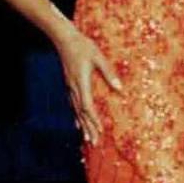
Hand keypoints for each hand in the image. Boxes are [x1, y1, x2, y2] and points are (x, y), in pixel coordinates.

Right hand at [53, 27, 122, 145]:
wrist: (64, 39)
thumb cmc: (83, 46)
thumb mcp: (98, 57)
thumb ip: (109, 73)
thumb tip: (120, 89)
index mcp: (81, 81)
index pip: (87, 106)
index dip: (94, 119)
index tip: (100, 130)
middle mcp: (74, 87)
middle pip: (81, 113)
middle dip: (88, 129)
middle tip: (94, 143)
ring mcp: (70, 87)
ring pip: (76, 111)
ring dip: (82, 126)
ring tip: (87, 139)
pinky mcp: (69, 85)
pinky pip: (72, 105)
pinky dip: (76, 116)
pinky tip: (77, 123)